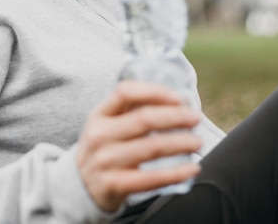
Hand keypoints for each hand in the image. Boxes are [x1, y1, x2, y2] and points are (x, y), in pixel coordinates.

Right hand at [76, 81, 201, 211]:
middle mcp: (99, 135)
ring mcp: (105, 161)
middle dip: (176, 117)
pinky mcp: (115, 185)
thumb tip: (176, 102)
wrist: (80, 186)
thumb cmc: (104, 148)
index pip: (125, 92)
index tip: (178, 98)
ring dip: (181, 143)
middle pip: (144, 119)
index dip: (154, 92)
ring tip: (197, 142)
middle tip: (196, 118)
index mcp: (99, 114)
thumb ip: (131, 111)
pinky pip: (151, 178)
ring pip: (152, 147)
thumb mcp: (106, 125)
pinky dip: (176, 173)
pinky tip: (192, 168)